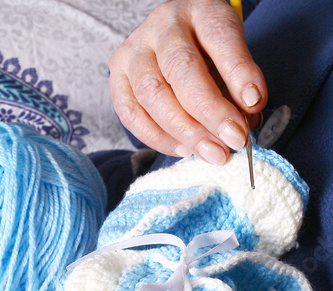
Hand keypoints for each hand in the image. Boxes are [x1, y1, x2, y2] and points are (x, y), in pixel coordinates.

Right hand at [109, 0, 266, 163]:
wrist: (173, 39)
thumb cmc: (208, 50)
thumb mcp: (232, 54)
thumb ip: (240, 84)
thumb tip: (245, 123)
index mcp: (199, 10)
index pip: (220, 37)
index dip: (238, 73)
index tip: (254, 104)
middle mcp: (162, 26)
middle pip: (181, 70)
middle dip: (209, 112)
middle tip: (233, 141)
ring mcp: (133, 50)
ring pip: (152, 95)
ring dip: (185, 131)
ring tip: (211, 153)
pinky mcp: (117, 75)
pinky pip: (131, 114)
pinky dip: (157, 138)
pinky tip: (183, 149)